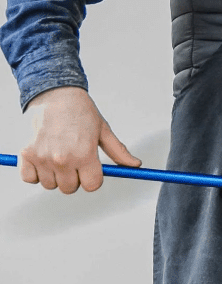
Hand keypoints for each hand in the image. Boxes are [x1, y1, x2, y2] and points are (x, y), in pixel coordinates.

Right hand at [18, 86, 140, 192]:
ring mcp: (42, 158)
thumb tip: (135, 165)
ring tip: (58, 156)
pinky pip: (29, 179)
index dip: (93, 179)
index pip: (92, 185)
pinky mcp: (26, 154)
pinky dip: (35, 173)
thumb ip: (118, 152)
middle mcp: (63, 159)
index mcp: (85, 154)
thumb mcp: (103, 131)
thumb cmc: (81, 112)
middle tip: (74, 161)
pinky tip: (43, 160)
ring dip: (55, 176)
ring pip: (50, 185)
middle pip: (70, 188)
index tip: (91, 170)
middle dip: (74, 178)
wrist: (56, 95)